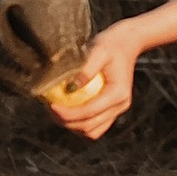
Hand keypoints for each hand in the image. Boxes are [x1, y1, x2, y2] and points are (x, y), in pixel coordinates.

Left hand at [44, 23, 139, 138]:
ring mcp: (117, 110)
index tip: (51, 106)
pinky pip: (95, 127)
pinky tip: (67, 112)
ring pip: (92, 131)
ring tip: (57, 112)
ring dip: (72, 126)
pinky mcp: (112, 111)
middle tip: (50, 108)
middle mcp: (120, 106)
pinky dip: (79, 124)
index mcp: (118, 94)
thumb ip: (86, 69)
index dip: (68, 113)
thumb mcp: (99, 51)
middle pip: (90, 126)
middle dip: (67, 121)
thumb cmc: (111, 45)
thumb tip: (69, 88)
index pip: (90, 112)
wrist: (127, 44)